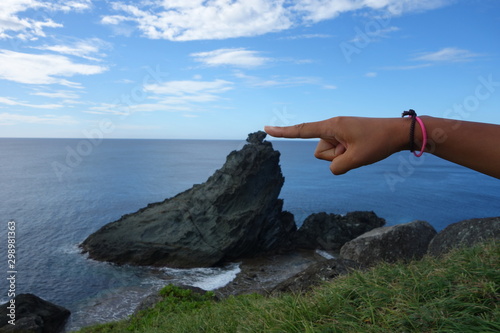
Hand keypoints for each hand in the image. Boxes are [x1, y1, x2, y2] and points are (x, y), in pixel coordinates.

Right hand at [265, 117, 407, 174]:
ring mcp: (339, 132)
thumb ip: (336, 168)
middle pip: (320, 152)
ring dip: (344, 156)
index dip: (283, 132)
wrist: (399, 133)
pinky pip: (339, 152)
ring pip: (330, 154)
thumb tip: (332, 167)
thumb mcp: (356, 159)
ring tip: (361, 149)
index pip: (301, 131)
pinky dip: (348, 154)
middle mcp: (332, 127)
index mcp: (331, 126)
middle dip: (335, 156)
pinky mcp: (345, 136)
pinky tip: (362, 148)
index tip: (266, 129)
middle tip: (356, 149)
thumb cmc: (379, 143)